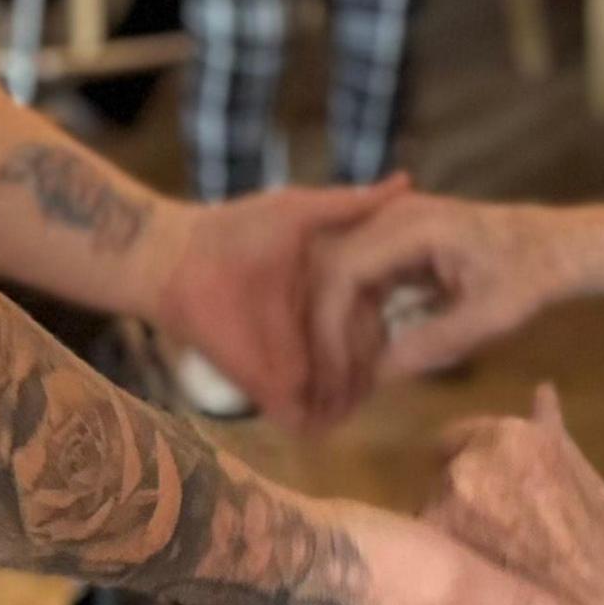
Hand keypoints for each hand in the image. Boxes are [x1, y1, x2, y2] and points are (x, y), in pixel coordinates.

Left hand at [152, 178, 407, 431]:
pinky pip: (302, 418)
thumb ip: (353, 204)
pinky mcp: (268, 386)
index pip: (374, 326)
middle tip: (397, 374)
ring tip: (371, 398)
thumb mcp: (303, 209)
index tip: (423, 329)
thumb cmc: (238, 227)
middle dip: (379, 377)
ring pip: (338, 399)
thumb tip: (408, 181)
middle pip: (362, 368)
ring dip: (355, 403)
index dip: (395, 332)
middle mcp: (314, 335)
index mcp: (328, 297)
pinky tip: (339, 413)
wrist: (180, 259)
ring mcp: (292, 364)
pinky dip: (322, 422)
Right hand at [311, 193, 572, 407]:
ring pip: (342, 278)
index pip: (345, 271)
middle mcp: (392, 217)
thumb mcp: (488, 318)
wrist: (551, 247)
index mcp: (412, 226)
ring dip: (342, 326)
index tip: (332, 370)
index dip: (330, 324)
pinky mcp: (395, 244)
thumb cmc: (527, 277)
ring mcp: (391, 227)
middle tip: (331, 380)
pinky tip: (367, 355)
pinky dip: (359, 318)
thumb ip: (432, 343)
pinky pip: (362, 280)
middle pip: (333, 271)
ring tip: (347, 376)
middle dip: (328, 328)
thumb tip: (376, 376)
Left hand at [429, 388, 603, 604]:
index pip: (458, 438)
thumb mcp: (590, 485)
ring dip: (452, 545)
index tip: (491, 500)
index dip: (475, 469)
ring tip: (500, 580)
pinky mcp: (431, 575)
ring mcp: (443, 521)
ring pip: (431, 527)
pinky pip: (426, 571)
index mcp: (509, 441)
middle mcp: (466, 470)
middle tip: (507, 548)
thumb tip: (541, 392)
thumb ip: (553, 437)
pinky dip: (442, 583)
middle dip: (464, 509)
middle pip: (442, 484)